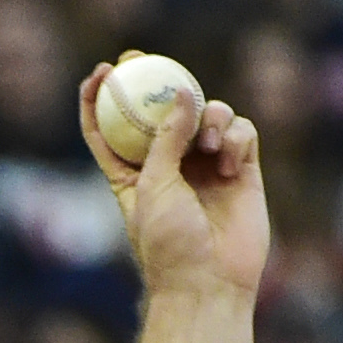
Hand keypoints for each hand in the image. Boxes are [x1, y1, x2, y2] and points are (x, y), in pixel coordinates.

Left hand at [78, 64, 268, 300]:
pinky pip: (240, 131)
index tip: (101, 71)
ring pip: (208, 114)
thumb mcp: (153, 185)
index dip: (102, 99)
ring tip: (208, 143)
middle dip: (159, 82)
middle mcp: (170, 165)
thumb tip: (181, 92)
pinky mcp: (241, 169)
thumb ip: (165, 137)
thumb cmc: (169, 243)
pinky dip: (235, 136)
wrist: (209, 283)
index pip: (111, 130)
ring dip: (209, 116)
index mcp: (133, 174)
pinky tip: (230, 162)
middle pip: (163, 111)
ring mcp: (206, 165)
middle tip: (151, 60)